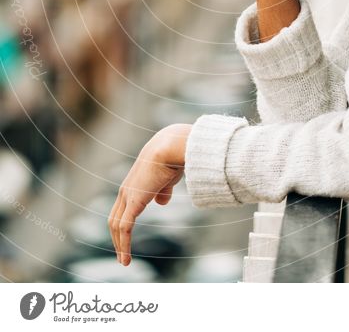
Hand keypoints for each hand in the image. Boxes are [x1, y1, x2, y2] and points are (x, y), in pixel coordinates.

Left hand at [108, 123, 191, 265]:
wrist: (170, 147)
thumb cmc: (172, 158)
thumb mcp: (168, 178)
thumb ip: (163, 191)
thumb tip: (161, 203)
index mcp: (134, 183)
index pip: (122, 208)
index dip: (123, 224)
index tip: (126, 238)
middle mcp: (126, 190)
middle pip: (115, 219)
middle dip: (117, 238)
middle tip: (122, 255)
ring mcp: (127, 195)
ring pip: (117, 226)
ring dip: (119, 245)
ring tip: (124, 261)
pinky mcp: (134, 202)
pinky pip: (125, 228)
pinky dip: (124, 246)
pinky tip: (126, 260)